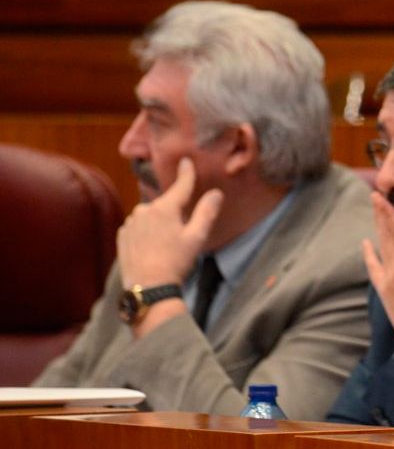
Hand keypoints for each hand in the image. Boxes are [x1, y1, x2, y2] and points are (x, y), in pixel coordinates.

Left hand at [117, 157, 222, 288]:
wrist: (148, 287)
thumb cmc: (176, 262)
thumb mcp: (197, 237)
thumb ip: (206, 212)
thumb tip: (216, 193)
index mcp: (164, 208)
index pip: (180, 186)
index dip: (186, 173)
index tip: (186, 161)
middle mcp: (144, 210)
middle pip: (165, 204)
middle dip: (174, 212)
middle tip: (181, 232)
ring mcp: (130, 223)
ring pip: (150, 216)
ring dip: (159, 223)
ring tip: (166, 244)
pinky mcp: (122, 235)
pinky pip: (138, 227)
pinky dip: (146, 232)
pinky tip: (153, 248)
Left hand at [362, 191, 393, 344]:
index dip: (391, 214)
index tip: (383, 198)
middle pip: (388, 236)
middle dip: (381, 215)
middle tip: (375, 196)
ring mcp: (387, 278)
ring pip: (381, 247)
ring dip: (378, 228)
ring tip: (374, 211)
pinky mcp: (382, 289)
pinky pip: (373, 267)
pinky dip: (369, 254)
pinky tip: (366, 242)